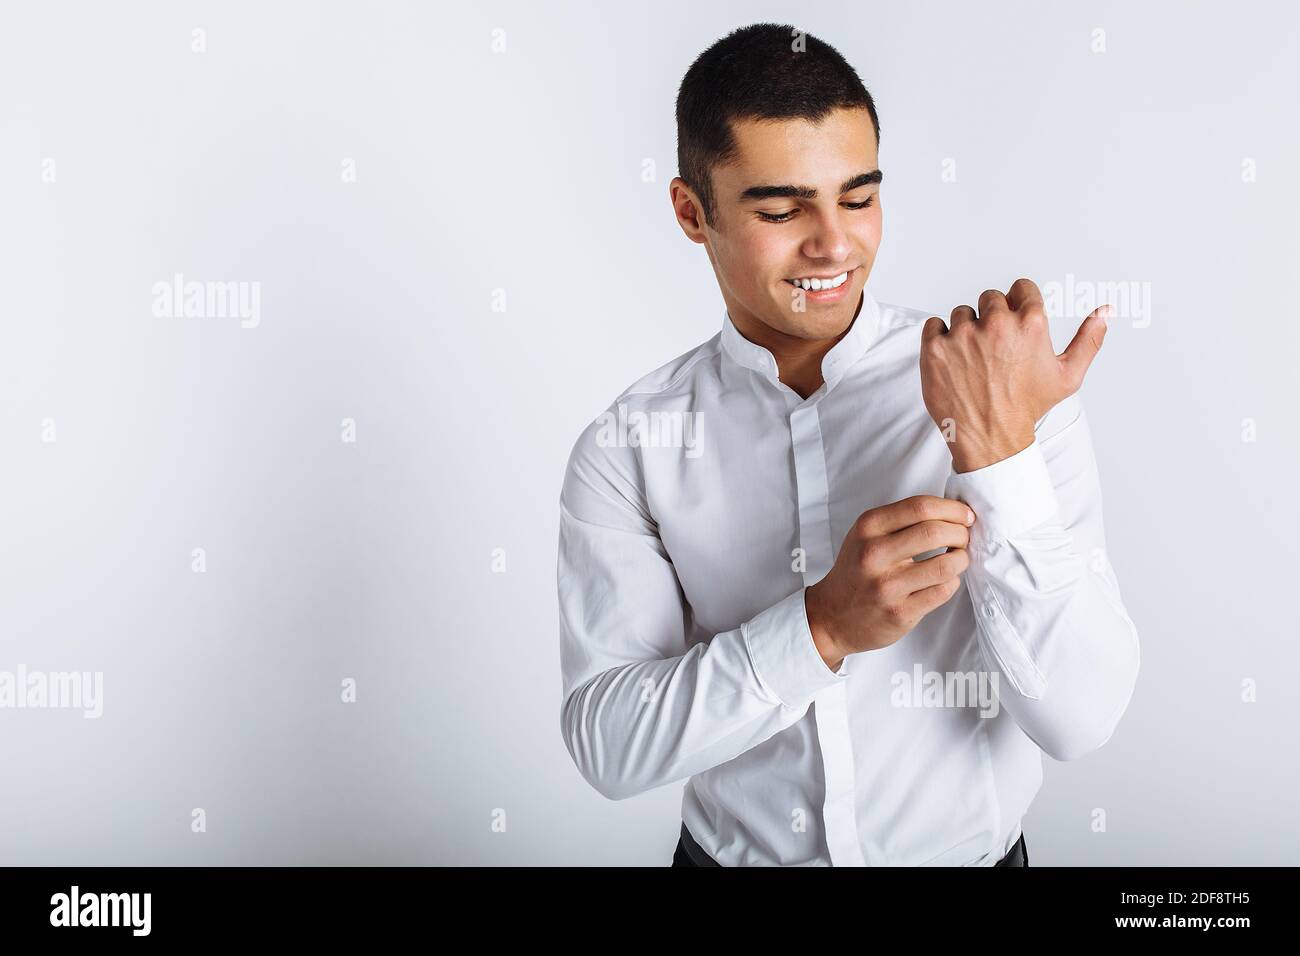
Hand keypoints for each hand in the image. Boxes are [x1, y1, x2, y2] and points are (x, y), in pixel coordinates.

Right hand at [804, 495, 974, 669]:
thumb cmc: (856, 571)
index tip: (964, 515)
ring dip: (961, 559)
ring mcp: (887, 586)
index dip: (952, 509)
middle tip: (963, 537)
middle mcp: (874, 555)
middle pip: (936, 532)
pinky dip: (952, 582)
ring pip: (946, 564)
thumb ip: (900, 521)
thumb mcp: (865, 536)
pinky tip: (944, 580)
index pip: (920, 506)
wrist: (832, 616)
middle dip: (961, 532)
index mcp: (868, 528)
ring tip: (957, 559)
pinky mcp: (900, 613)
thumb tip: (952, 512)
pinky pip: (943, 591)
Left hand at [920, 278, 1109, 472]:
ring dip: (966, 329)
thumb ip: (1089, 339)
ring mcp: (963, 335)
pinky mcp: (935, 348)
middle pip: (990, 298)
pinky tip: (953, 359)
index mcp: (1031, 323)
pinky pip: (934, 324)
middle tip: (994, 348)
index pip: (1021, 287)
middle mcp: (996, 324)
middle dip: (992, 317)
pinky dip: (939, 338)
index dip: (1017, 304)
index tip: (1013, 323)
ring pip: (962, 312)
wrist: (990, 438)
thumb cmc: (1028, 408)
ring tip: (974, 359)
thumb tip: (1105, 311)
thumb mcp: (1068, 376)